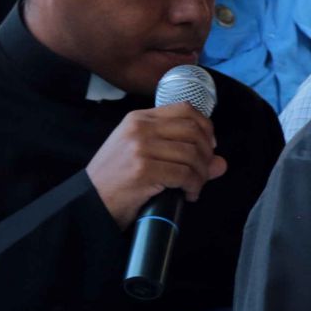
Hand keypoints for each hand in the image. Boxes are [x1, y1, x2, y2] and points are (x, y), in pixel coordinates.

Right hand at [86, 102, 225, 227]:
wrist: (90, 201)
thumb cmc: (118, 179)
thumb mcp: (147, 157)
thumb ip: (184, 155)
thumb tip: (221, 163)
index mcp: (139, 118)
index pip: (185, 109)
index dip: (206, 127)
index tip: (210, 146)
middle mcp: (140, 128)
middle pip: (193, 130)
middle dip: (206, 154)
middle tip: (203, 172)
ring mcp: (140, 147)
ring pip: (192, 154)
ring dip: (201, 174)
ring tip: (194, 187)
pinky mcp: (143, 169)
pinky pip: (184, 174)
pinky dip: (193, 186)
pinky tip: (188, 195)